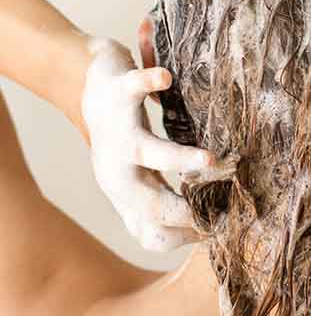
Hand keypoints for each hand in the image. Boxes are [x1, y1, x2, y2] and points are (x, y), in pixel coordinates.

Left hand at [81, 38, 215, 251]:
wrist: (84, 89)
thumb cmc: (123, 136)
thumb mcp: (139, 177)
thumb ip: (162, 200)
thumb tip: (200, 228)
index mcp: (125, 193)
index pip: (153, 233)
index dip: (186, 236)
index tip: (218, 227)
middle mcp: (118, 169)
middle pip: (149, 206)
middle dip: (186, 213)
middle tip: (221, 211)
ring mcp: (117, 132)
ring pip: (147, 152)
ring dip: (179, 159)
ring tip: (209, 160)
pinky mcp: (116, 94)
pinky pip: (133, 88)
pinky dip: (148, 82)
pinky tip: (165, 78)